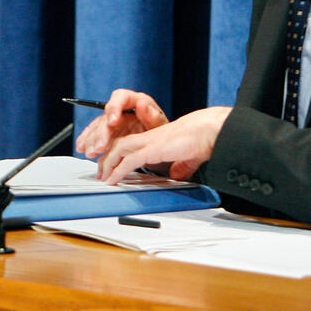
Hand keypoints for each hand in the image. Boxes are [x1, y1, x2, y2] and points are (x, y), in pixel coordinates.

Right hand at [74, 89, 168, 158]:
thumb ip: (153, 116)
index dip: (114, 107)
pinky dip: (87, 140)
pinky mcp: (108, 132)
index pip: (121, 97)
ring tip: (91, 152)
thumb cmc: (163, 136)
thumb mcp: (162, 128)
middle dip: (101, 132)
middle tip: (100, 147)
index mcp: (136, 102)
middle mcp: (122, 109)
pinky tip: (82, 147)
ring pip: (98, 126)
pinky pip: (94, 134)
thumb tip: (142, 104)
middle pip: (107, 115)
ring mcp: (113, 120)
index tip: (113, 121)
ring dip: (92, 139)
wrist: (160, 148)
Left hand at [96, 106, 231, 183]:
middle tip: (101, 173)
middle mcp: (149, 137)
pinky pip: (129, 161)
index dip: (119, 154)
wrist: (209, 130)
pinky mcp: (152, 149)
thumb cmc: (203, 138)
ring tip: (103, 178)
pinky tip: (113, 180)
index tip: (113, 166)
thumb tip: (178, 173)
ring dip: (108, 164)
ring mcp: (149, 142)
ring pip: (119, 149)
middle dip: (107, 159)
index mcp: (156, 138)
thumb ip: (181, 164)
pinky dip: (118, 171)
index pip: (130, 143)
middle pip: (119, 144)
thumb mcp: (188, 156)